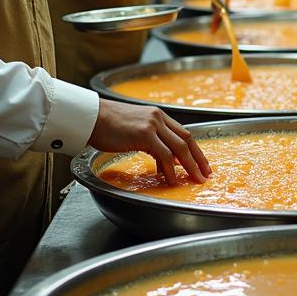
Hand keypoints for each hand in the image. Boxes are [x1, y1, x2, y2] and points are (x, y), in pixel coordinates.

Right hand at [90, 100, 210, 184]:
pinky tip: (172, 179)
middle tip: (206, 174)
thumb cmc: (107, 125)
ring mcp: (153, 125)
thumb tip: (164, 161)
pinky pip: (164, 155)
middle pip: (187, 140)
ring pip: (179, 148)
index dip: (195, 150)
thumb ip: (151, 142)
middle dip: (199, 159)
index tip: (202, 163)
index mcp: (158, 116)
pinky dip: (170, 169)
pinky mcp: (145, 134)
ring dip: (190, 166)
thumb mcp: (135, 130)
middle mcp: (159, 118)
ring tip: (195, 179)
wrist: (91, 116)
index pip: (183, 133)